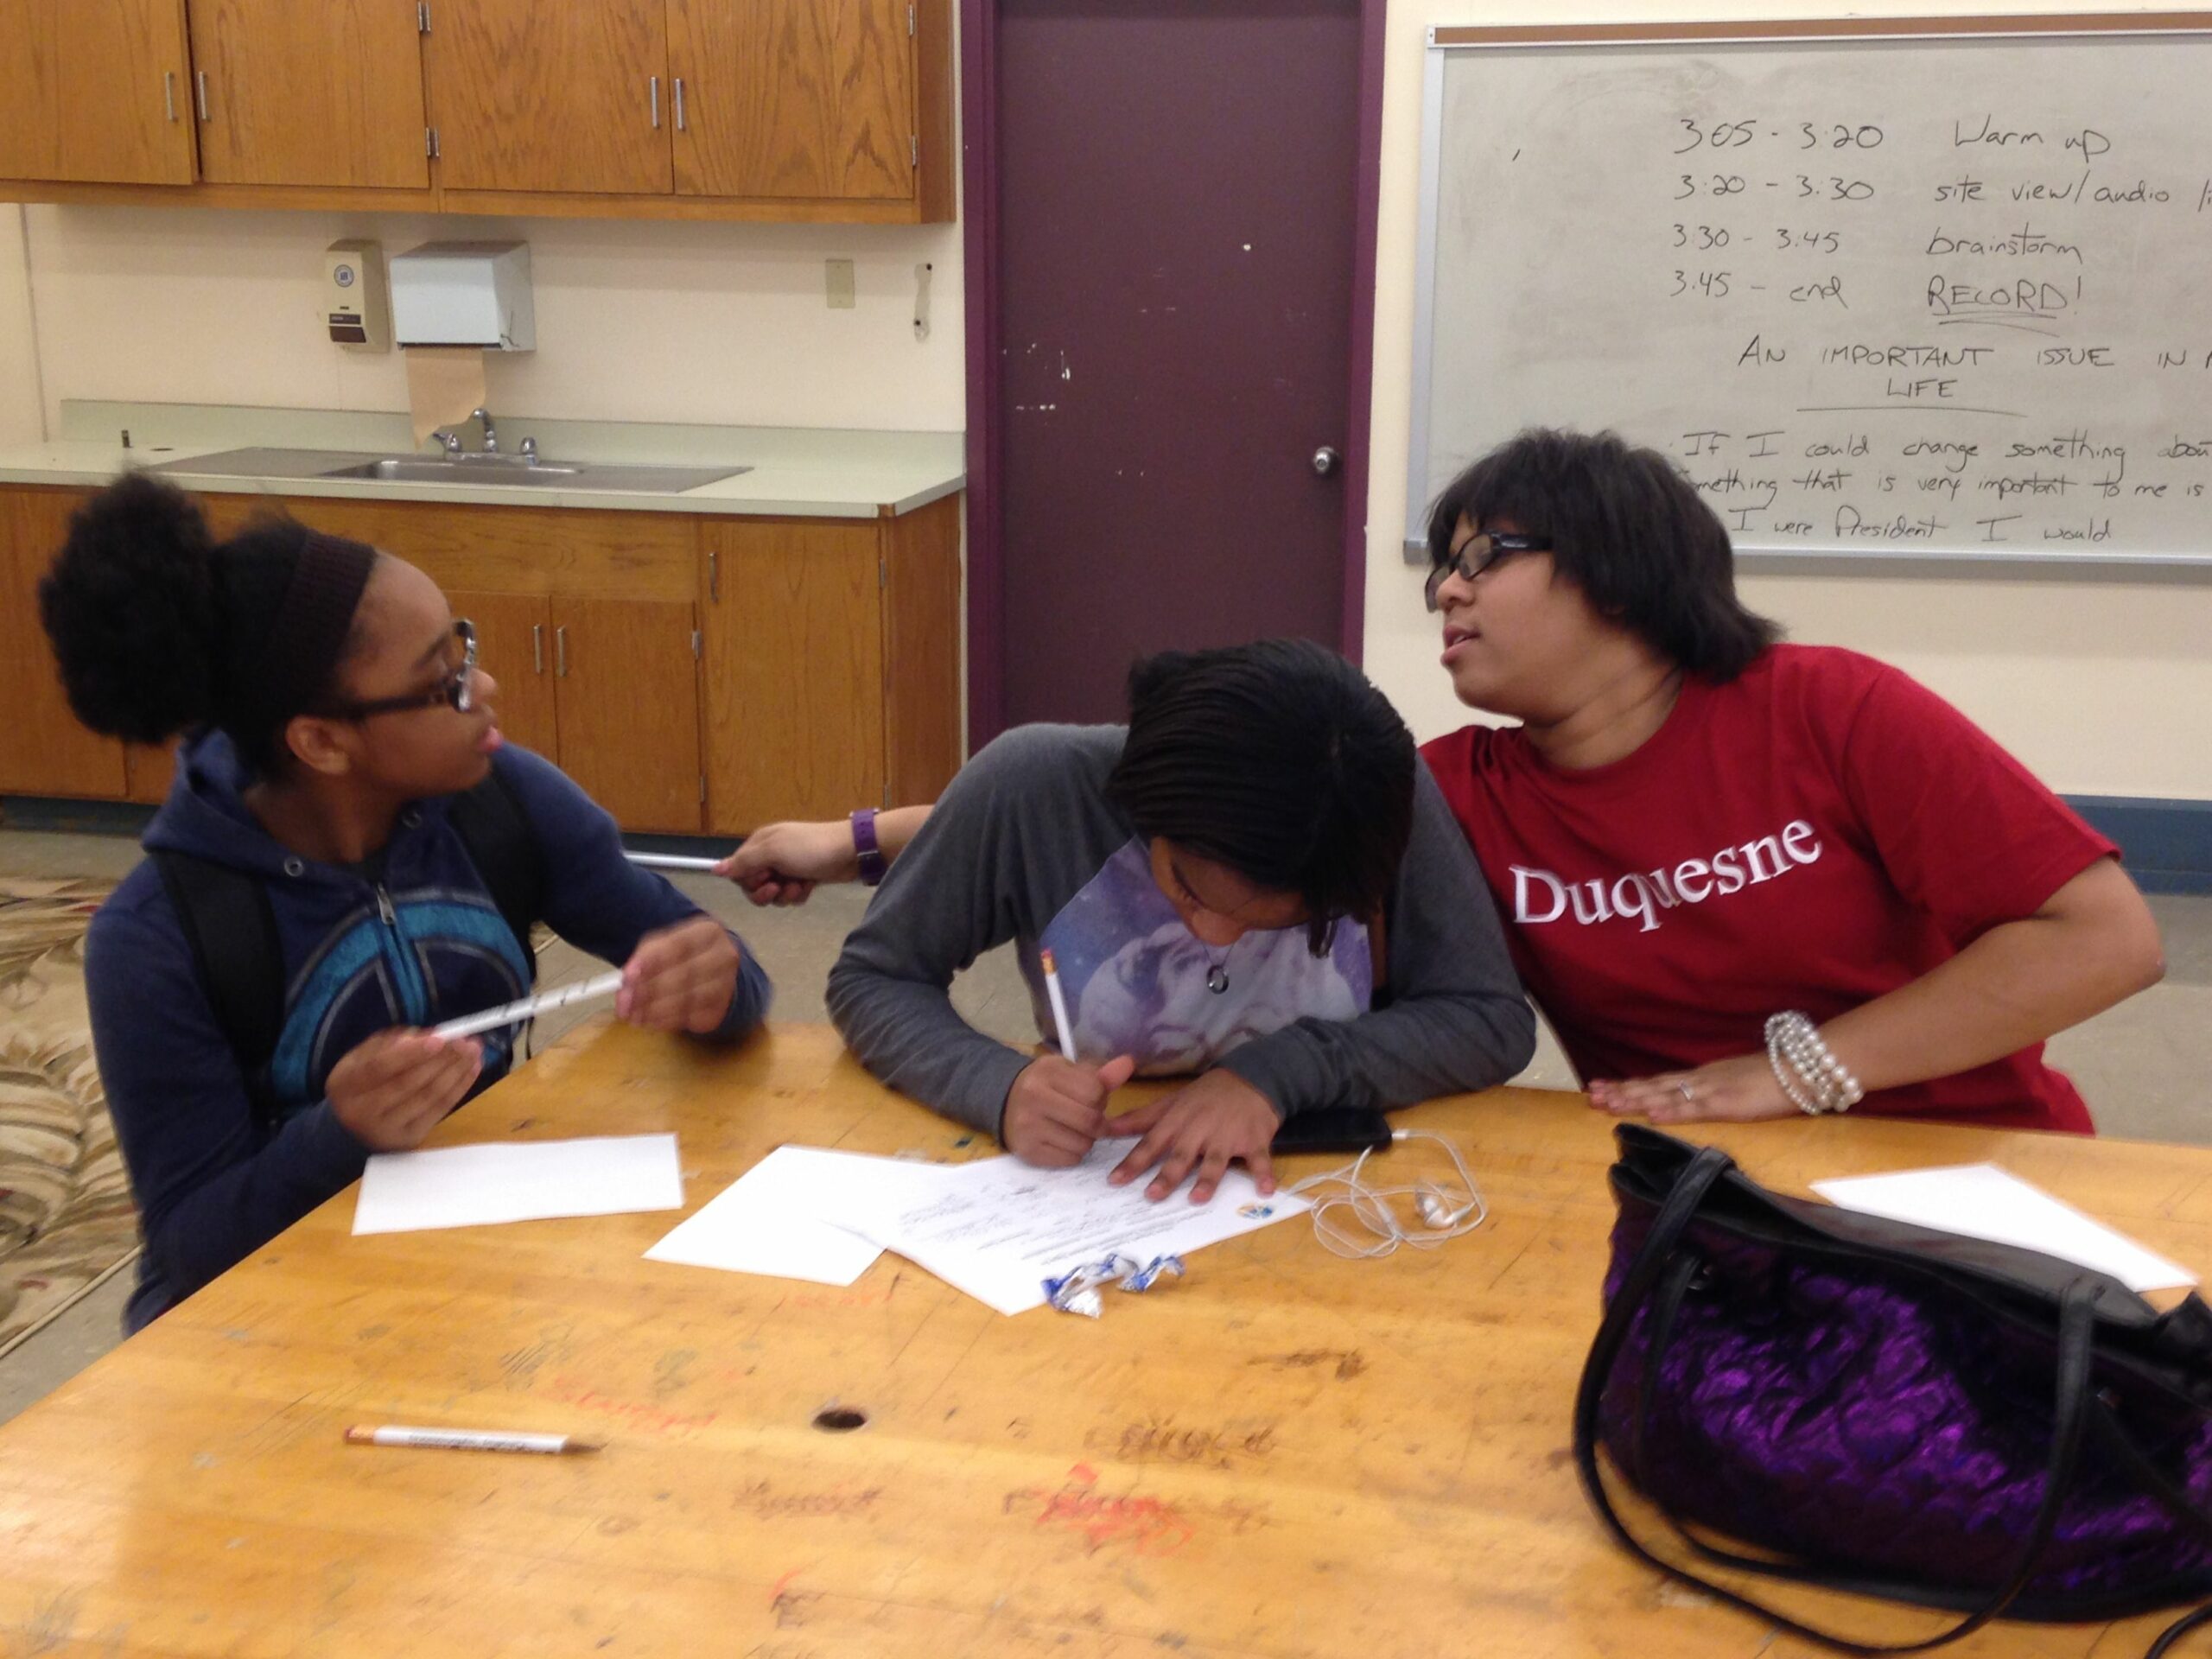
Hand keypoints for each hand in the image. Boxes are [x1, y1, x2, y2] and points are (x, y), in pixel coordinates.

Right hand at [326, 1028, 482, 1151]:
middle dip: (442, 1060)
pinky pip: (439, 1111)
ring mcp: (385, 1129)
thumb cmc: (362, 1081)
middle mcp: (360, 1110)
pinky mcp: (408, 1139)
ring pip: (427, 1097)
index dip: (411, 1053)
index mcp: (345, 1083)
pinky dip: (459, 1088)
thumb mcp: (364, 1056)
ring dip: (455, 1072)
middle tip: (467, 1042)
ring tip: (474, 1052)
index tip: (440, 1038)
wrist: (352, 1125)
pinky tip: (471, 1070)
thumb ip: (391, 1042)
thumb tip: (428, 1035)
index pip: (379, 1067)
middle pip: (407, 1083)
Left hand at [619, 916, 741, 1033]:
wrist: (712, 970)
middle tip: (624, 1003)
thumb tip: (627, 980)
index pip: (679, 946)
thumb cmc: (682, 955)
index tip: (627, 977)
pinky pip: (692, 1019)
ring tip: (634, 1015)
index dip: (652, 962)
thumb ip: (644, 958)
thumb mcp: (662, 945)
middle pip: (685, 975)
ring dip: (656, 1010)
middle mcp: (724, 956)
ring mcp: (727, 984)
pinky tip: (651, 1021)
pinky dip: (667, 1022)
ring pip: (689, 1000)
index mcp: (709, 932)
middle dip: (650, 991)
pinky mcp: (721, 1009)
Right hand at [713, 820, 857, 906]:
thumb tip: (714, 869)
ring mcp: (788, 867)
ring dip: (784, 895)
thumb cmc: (810, 848)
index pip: (738, 870)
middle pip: (753, 885)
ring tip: (799, 886)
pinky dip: (798, 894)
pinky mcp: (803, 878)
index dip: (748, 881)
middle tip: (780, 886)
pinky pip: (790, 894)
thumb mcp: (774, 852)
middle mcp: (771, 854)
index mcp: (760, 843)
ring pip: (772, 893)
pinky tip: (808, 888)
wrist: (851, 852)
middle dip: (766, 892)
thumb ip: (744, 862)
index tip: (764, 879)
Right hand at [1003, 1054, 1136, 1166]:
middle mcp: (1035, 1097)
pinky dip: (1073, 1153)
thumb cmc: (1045, 1086)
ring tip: (1074, 1129)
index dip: (1100, 1098)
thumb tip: (1129, 1063)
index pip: (1095, 1091)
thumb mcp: (1068, 1073)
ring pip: (1083, 1144)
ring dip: (1086, 1139)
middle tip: (1089, 1118)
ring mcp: (1028, 1126)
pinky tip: (1062, 1140)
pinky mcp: (1028, 1151)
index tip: (1091, 1099)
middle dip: (1098, 1122)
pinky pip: (1070, 1159)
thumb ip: (1100, 1075)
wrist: (1004, 1102)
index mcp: (1048, 1072)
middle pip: (1090, 1120)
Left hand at [1109, 1070, 1279, 1202]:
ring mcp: (1228, 1136)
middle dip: (1167, 1175)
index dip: (1133, 1162)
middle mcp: (1200, 1130)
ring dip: (1208, 1179)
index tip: (1115, 1180)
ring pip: (1216, 1160)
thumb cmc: (1205, 1096)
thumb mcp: (1171, 1103)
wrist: (1250, 1079)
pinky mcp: (1254, 1140)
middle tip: (1152, 1195)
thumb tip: (1107, 1128)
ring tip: (1197, 1198)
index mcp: (1178, 1122)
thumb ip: (1141, 1118)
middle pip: (1181, 1156)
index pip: (1151, 1143)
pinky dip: (1263, 1173)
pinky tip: (1265, 1189)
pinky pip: (1259, 1159)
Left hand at [1587, 1052, 1794, 1124]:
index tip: (1602, 1087)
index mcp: (1703, 1076)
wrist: (1803, 1068)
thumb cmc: (1776, 1077)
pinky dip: (1671, 1111)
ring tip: (1607, 1103)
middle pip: (1653, 1086)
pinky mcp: (1727, 1103)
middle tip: (1591, 1096)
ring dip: (1635, 1099)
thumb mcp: (1738, 1082)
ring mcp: (1711, 1090)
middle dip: (1621, 1091)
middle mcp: (1700, 1080)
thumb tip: (1698, 1098)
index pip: (1658, 1081)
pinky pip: (1694, 1108)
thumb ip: (1717, 1090)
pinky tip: (1651, 1114)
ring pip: (1664, 1095)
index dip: (1630, 1086)